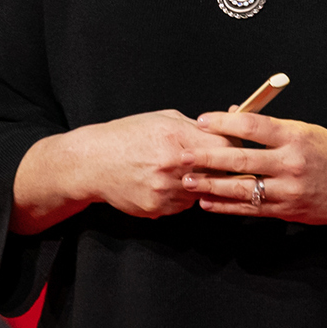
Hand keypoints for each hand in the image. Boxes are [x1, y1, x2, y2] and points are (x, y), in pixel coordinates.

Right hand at [13, 110, 236, 232]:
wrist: (92, 162)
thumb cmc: (127, 136)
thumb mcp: (162, 119)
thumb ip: (197, 124)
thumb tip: (230, 120)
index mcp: (177, 137)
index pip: (226, 146)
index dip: (234, 148)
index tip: (234, 148)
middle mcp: (173, 165)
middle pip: (219, 173)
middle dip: (224, 170)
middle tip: (224, 167)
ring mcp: (165, 190)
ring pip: (202, 192)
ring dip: (201, 185)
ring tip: (182, 173)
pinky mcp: (157, 208)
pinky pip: (183, 205)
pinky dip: (181, 197)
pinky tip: (165, 184)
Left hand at [183, 113, 326, 261]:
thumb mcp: (307, 131)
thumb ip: (271, 126)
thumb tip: (233, 113)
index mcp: (296, 136)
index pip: (253, 125)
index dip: (224, 122)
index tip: (202, 121)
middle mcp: (291, 162)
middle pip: (241, 158)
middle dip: (209, 157)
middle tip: (185, 155)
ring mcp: (288, 189)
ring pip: (241, 188)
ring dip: (211, 186)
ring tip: (188, 182)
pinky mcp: (286, 210)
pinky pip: (250, 209)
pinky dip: (226, 207)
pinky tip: (208, 203)